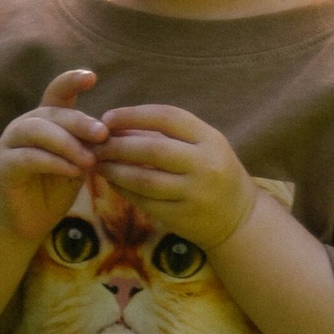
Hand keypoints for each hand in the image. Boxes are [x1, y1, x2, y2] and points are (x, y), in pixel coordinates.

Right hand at [0, 68, 106, 247]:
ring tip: (89, 160)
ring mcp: (8, 145)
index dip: (71, 81)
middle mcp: (24, 127)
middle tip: (103, 134)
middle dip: (79, 122)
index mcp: (45, 121)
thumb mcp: (77, 165)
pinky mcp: (1, 167)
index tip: (91, 77)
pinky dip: (52, 162)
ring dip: (66, 142)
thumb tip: (110, 134)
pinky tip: (71, 170)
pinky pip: (27, 157)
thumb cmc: (53, 191)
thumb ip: (87, 147)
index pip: (56, 93)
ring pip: (36, 130)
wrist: (26, 224)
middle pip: (51, 113)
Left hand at [93, 103, 256, 250]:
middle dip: (118, 145)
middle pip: (152, 149)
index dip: (134, 115)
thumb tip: (118, 124)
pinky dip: (124, 190)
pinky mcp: (182, 217)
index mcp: (210, 139)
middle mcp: (205, 165)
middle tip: (95, 143)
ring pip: (144, 180)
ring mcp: (194, 194)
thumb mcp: (203, 146)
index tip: (108, 118)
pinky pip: (145, 202)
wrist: (239, 219)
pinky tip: (112, 181)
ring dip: (115, 170)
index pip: (168, 117)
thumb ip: (167, 134)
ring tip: (97, 163)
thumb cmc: (214, 172)